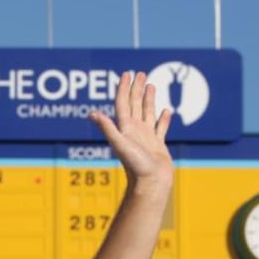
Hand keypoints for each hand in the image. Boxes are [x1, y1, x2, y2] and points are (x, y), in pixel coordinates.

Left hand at [89, 71, 172, 194]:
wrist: (151, 184)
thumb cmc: (136, 166)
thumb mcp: (120, 144)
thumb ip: (108, 128)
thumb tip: (92, 114)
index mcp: (125, 128)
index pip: (123, 103)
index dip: (124, 88)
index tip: (127, 74)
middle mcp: (134, 131)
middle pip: (134, 104)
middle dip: (136, 88)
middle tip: (140, 73)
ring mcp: (146, 138)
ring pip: (147, 113)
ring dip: (148, 99)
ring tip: (151, 85)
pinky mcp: (157, 146)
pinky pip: (161, 128)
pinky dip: (163, 119)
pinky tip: (166, 111)